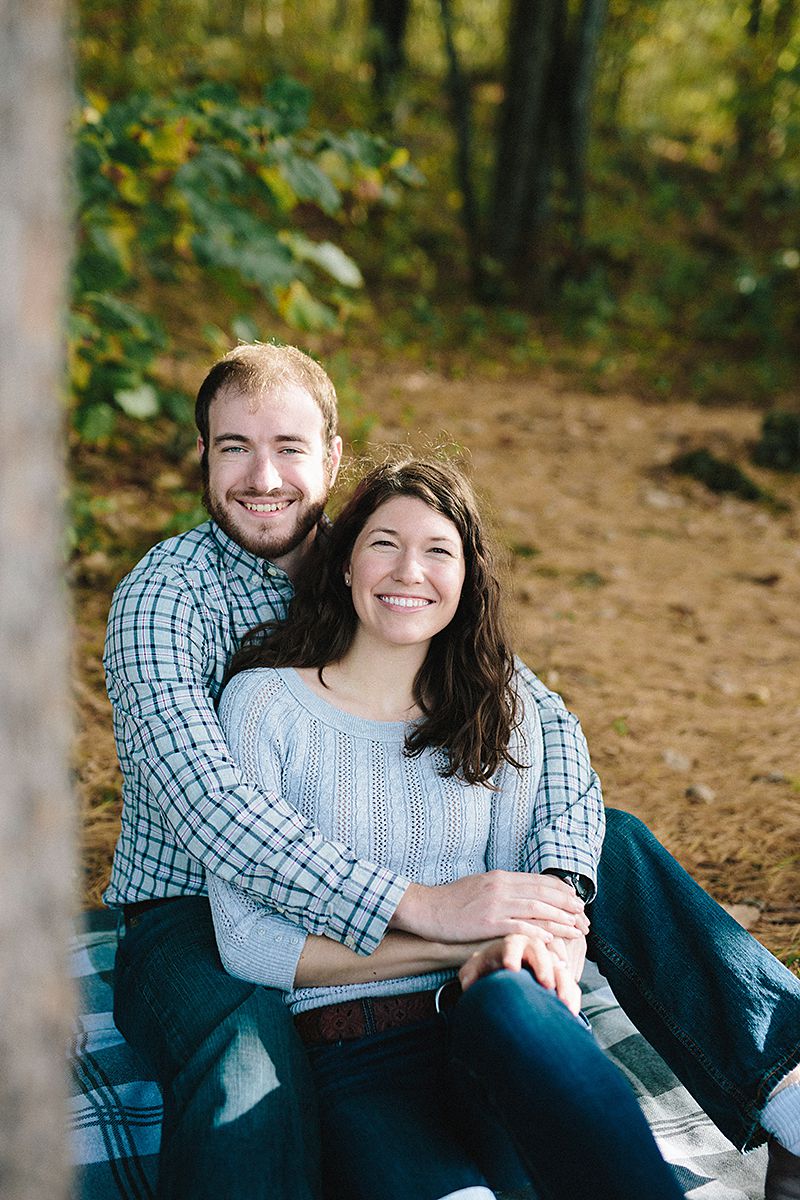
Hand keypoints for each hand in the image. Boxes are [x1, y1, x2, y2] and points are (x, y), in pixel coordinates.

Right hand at [390, 870, 588, 943]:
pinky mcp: (488, 922)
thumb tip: (521, 895)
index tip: (577, 902)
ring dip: (561, 920)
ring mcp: (495, 904)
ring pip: (537, 909)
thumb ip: (501, 889)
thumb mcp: (479, 886)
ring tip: (577, 931)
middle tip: (585, 919)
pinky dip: (540, 933)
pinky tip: (553, 940)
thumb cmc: (450, 901)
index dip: (562, 892)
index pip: (540, 881)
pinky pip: (520, 926)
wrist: (425, 908)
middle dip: (569, 907)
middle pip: (544, 894)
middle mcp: (501, 886)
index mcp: (500, 877)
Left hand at [458, 933, 582, 1016]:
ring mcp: (550, 963)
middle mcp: (534, 949)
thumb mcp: (477, 967)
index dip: (512, 955)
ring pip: (560, 968)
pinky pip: (570, 985)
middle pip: (541, 953)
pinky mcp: (560, 978)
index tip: (510, 969)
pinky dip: (572, 997)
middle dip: (543, 967)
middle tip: (545, 983)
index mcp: (512, 943)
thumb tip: (468, 983)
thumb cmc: (491, 967)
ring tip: (563, 1002)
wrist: (506, 972)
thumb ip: (470, 973)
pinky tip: (570, 1012)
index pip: (512, 944)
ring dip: (563, 983)